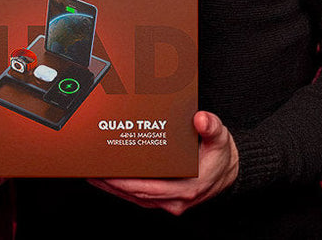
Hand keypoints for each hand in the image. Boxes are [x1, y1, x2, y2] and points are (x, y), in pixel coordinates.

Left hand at [86, 110, 238, 215]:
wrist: (230, 171)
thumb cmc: (220, 155)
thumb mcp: (221, 138)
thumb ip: (212, 128)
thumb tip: (201, 120)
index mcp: (188, 188)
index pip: (149, 189)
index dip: (126, 184)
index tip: (108, 174)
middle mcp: (176, 199)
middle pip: (136, 194)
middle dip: (112, 184)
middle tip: (91, 171)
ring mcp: (170, 201)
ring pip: (135, 197)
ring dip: (113, 188)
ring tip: (92, 174)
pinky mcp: (165, 198)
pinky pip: (140, 196)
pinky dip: (122, 189)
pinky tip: (108, 179)